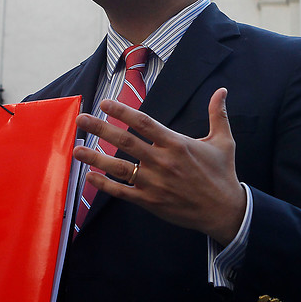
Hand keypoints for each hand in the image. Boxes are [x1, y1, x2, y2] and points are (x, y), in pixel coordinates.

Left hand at [73, 87, 245, 245]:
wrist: (224, 211)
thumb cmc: (222, 174)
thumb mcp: (224, 141)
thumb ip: (218, 114)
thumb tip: (222, 90)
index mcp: (176, 143)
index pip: (143, 122)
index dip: (122, 112)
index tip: (104, 103)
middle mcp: (162, 161)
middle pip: (125, 141)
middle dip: (100, 129)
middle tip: (81, 119)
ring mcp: (154, 183)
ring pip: (118, 168)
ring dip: (95, 158)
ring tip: (76, 149)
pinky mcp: (150, 201)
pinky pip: (122, 192)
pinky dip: (104, 185)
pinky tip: (90, 176)